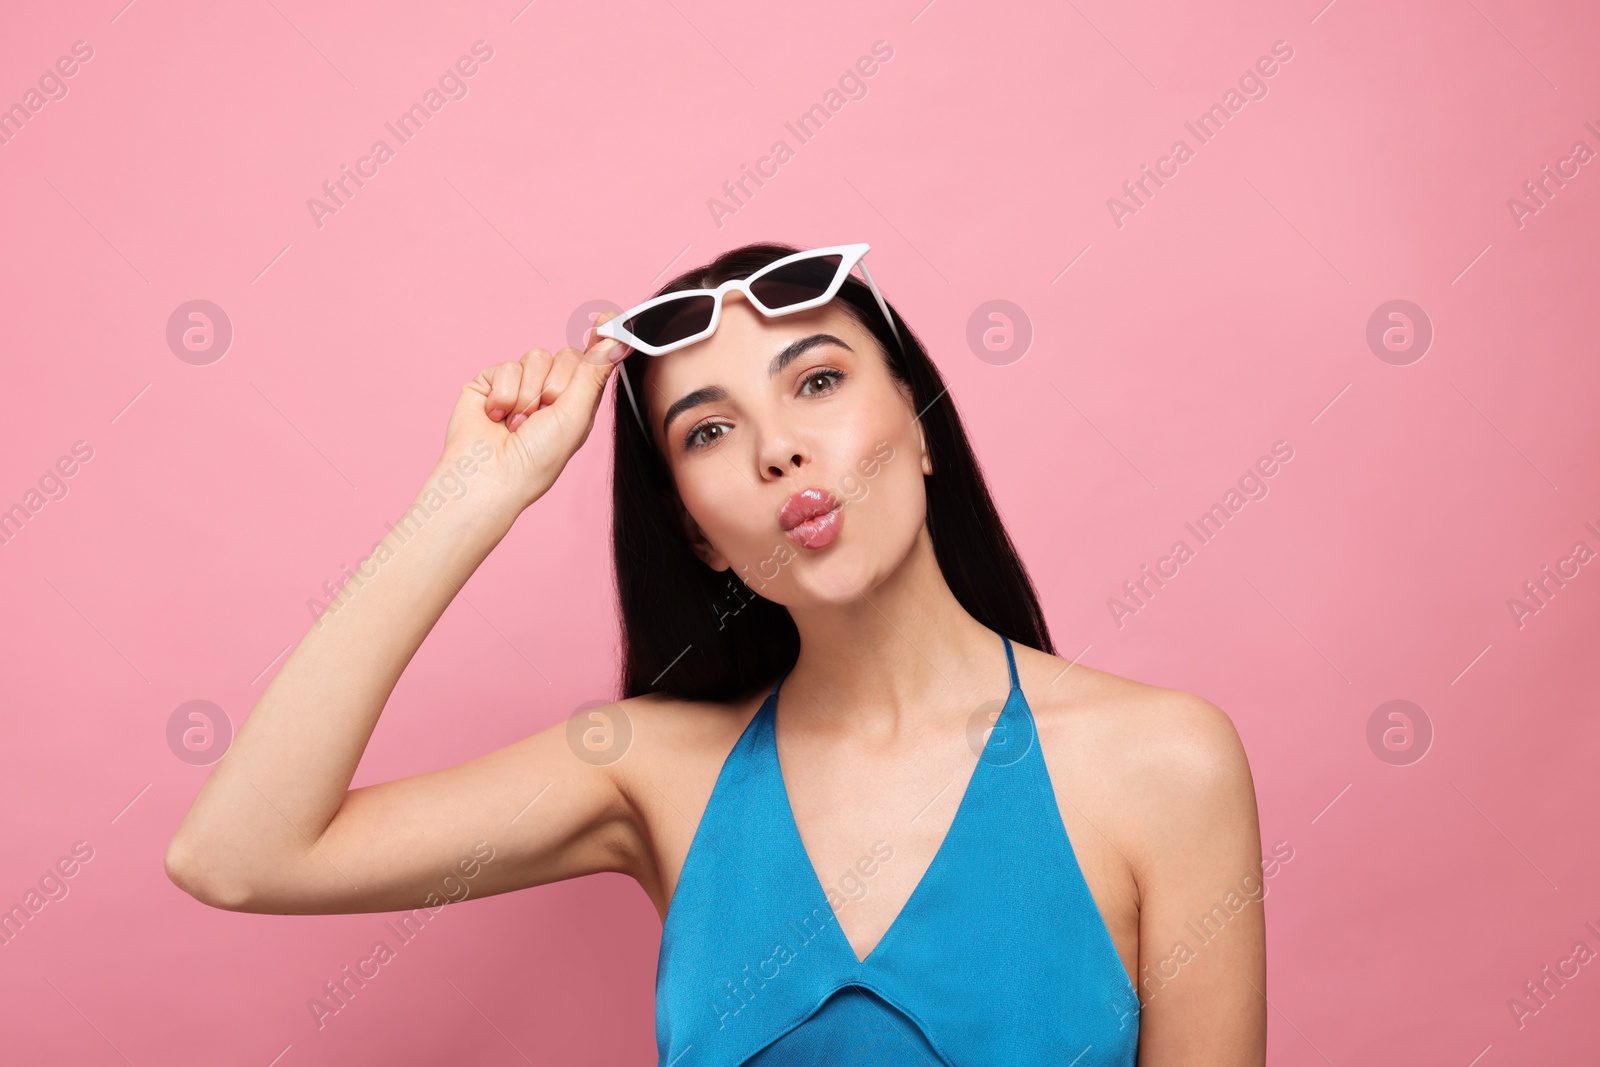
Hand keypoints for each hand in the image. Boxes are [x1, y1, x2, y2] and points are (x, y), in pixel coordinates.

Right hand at [439, 311, 630, 512]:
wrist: (488, 476)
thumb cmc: (537, 458)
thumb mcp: (575, 414)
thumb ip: (595, 372)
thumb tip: (619, 337)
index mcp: (576, 402)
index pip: (592, 362)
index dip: (600, 340)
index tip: (604, 321)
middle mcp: (550, 391)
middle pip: (566, 355)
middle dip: (556, 385)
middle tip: (543, 416)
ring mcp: (519, 385)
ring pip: (536, 357)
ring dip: (529, 394)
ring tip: (518, 423)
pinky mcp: (490, 382)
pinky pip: (506, 366)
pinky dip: (504, 394)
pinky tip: (497, 417)